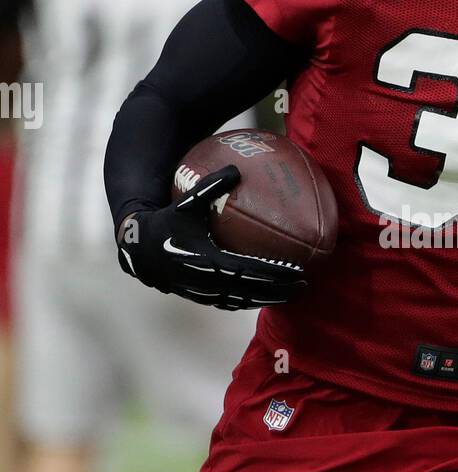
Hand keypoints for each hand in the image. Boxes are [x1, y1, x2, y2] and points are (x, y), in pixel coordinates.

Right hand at [116, 166, 305, 309]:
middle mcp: (208, 280)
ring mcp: (204, 292)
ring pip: (243, 302)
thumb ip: (211, 185)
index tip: (299, 272)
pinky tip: (266, 296)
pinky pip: (231, 303)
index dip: (275, 274)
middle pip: (252, 291)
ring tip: (292, 296)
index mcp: (209, 259)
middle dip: (280, 291)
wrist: (138, 250)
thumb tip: (235, 167)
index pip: (250, 270)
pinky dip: (250, 301)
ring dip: (268, 300)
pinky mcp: (200, 297)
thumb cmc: (166, 222)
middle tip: (305, 286)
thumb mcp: (187, 203)